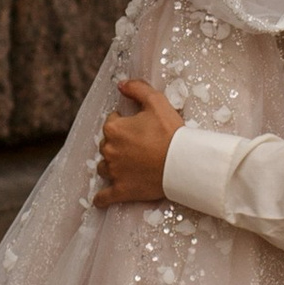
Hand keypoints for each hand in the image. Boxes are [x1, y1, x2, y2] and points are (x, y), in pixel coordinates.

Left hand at [93, 77, 182, 206]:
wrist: (183, 164)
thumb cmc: (171, 132)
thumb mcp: (157, 102)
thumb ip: (137, 88)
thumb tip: (121, 84)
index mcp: (114, 128)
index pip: (112, 121)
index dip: (125, 122)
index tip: (139, 127)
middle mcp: (109, 150)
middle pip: (107, 144)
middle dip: (118, 144)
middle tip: (137, 146)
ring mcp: (114, 172)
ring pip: (104, 167)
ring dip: (110, 166)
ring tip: (126, 166)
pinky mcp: (121, 191)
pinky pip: (104, 197)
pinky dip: (102, 198)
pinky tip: (100, 200)